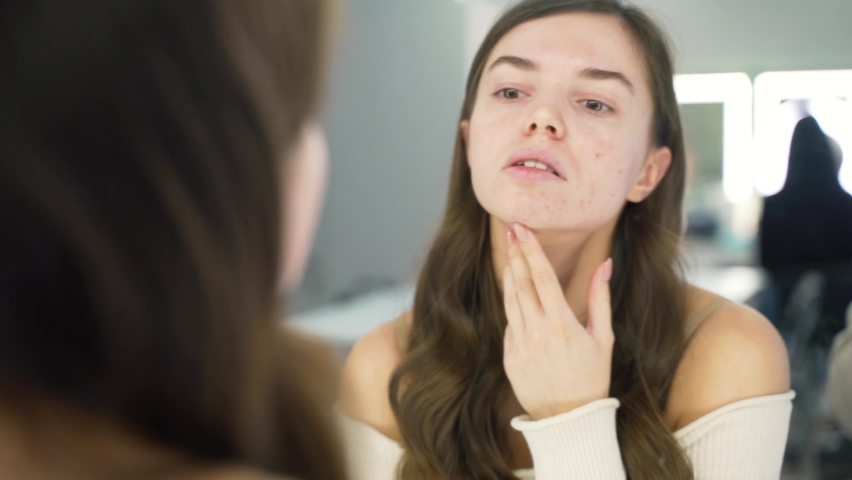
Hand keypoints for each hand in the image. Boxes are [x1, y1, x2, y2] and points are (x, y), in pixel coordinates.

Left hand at [502, 223, 613, 420]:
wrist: (568, 419)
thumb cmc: (592, 376)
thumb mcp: (604, 338)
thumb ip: (600, 298)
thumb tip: (605, 264)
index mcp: (563, 325)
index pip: (543, 278)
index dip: (531, 251)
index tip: (523, 230)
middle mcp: (537, 333)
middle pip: (522, 284)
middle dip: (517, 254)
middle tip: (512, 229)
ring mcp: (520, 345)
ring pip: (511, 300)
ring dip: (509, 274)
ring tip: (510, 252)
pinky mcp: (509, 357)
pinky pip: (509, 323)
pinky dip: (511, 303)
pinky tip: (513, 288)